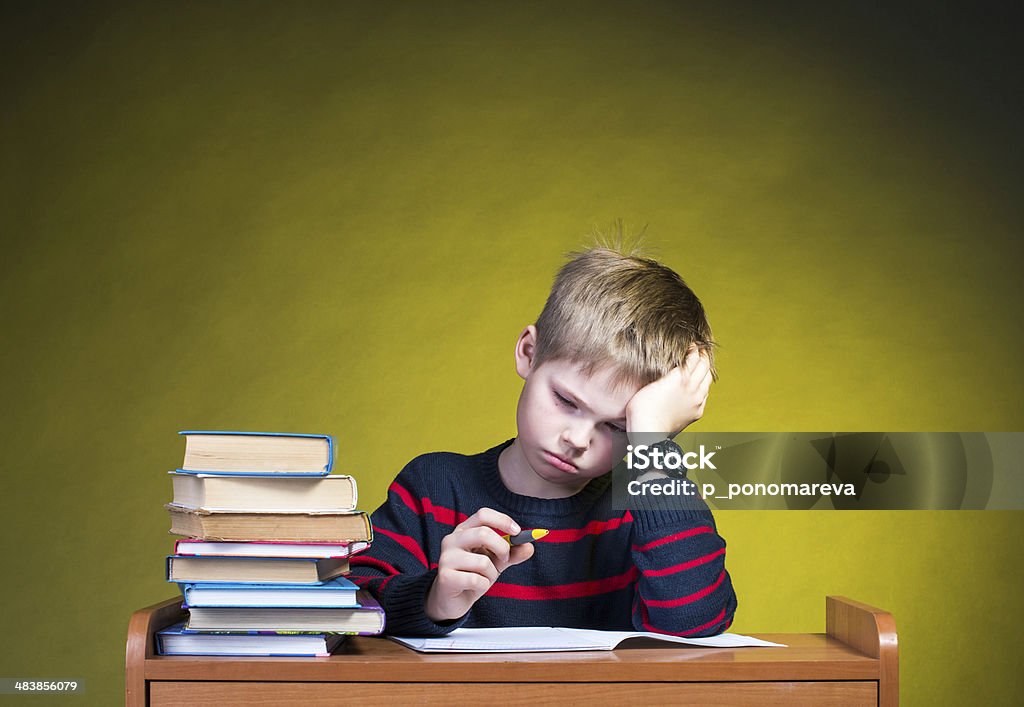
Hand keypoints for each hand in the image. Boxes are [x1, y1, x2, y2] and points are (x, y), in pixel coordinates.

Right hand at [425, 507, 535, 621]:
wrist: (452, 600)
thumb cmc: (473, 574)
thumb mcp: (496, 561)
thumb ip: (512, 553)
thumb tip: (529, 546)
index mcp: (464, 530)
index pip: (483, 514)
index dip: (503, 520)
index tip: (517, 532)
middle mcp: (452, 540)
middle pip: (484, 533)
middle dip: (502, 548)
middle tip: (505, 560)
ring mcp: (446, 558)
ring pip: (482, 561)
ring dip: (491, 574)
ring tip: (484, 579)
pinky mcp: (445, 577)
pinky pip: (476, 580)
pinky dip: (483, 586)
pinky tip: (474, 588)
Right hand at [626, 345, 711, 440]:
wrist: (649, 433)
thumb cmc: (642, 408)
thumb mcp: (650, 383)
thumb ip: (664, 372)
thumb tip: (671, 364)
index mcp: (680, 377)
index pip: (694, 356)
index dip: (693, 347)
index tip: (691, 343)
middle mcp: (693, 387)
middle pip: (705, 365)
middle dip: (703, 355)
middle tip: (699, 349)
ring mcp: (697, 401)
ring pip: (708, 379)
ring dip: (706, 369)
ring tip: (701, 363)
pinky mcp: (697, 412)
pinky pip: (705, 394)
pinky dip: (704, 385)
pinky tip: (698, 383)